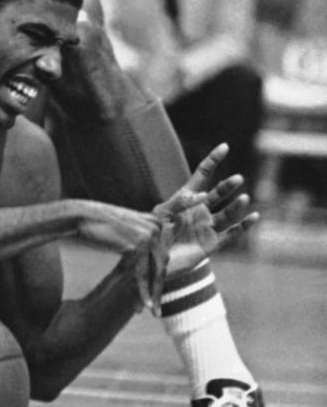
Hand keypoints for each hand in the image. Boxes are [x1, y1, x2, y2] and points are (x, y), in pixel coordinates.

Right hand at [74, 203, 169, 313]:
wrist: (81, 216)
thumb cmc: (97, 225)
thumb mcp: (124, 230)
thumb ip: (138, 239)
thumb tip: (146, 258)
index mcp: (155, 222)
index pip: (161, 256)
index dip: (158, 278)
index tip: (155, 297)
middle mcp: (157, 226)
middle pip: (162, 264)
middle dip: (158, 289)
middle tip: (157, 310)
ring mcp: (150, 234)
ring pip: (156, 271)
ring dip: (154, 294)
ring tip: (152, 312)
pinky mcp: (140, 243)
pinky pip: (143, 273)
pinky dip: (144, 290)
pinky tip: (144, 304)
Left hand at [155, 143, 258, 277]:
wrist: (152, 260)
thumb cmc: (153, 234)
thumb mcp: (162, 214)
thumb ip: (179, 202)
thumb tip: (201, 196)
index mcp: (187, 198)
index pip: (203, 174)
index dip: (213, 160)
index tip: (225, 146)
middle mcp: (200, 210)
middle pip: (218, 193)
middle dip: (228, 186)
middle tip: (237, 179)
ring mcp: (207, 226)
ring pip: (227, 213)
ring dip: (236, 206)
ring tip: (244, 198)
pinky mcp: (212, 243)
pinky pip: (231, 233)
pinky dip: (243, 226)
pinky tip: (254, 217)